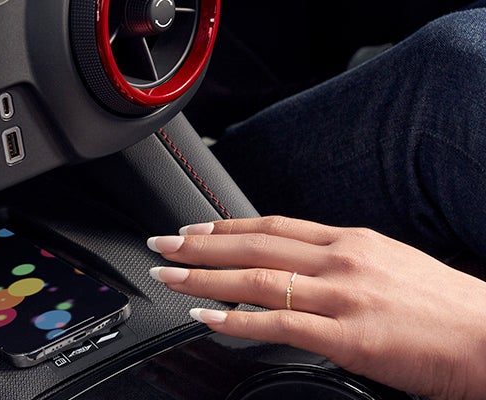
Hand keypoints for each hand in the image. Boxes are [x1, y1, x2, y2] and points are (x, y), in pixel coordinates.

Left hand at [147, 216, 485, 399]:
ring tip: (168, 277)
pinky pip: (278, 324)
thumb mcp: (391, 266)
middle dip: (199, 244)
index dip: (226, 226)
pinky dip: (235, 320)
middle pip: (254, 245)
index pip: (273, 225)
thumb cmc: (448, 309)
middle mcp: (343, 260)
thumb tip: (302, 269)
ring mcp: (343, 296)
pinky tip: (206, 318)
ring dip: (203, 277)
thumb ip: (342, 264)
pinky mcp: (348, 336)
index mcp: (352, 241)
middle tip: (161, 243)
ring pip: (256, 278)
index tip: (194, 227)